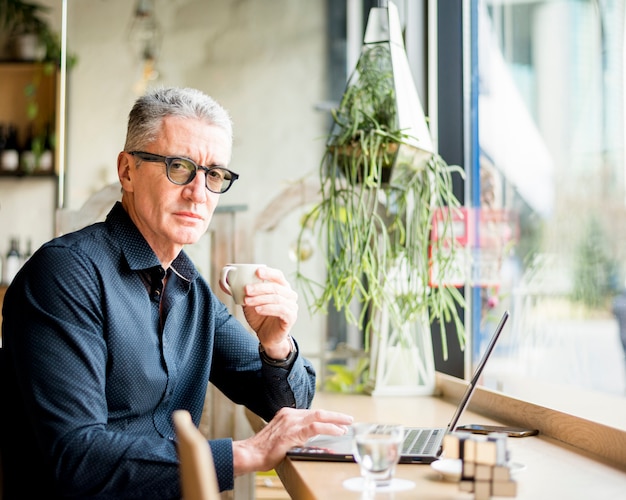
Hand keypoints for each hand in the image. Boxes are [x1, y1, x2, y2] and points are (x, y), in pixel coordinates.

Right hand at [232, 407, 353, 474]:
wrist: (251, 454)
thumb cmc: (263, 450)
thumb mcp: (281, 437)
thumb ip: (294, 434)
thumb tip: (308, 440)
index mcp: (287, 414)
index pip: (311, 413)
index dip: (326, 417)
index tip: (337, 420)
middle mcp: (290, 415)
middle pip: (318, 412)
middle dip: (335, 415)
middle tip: (348, 419)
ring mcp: (291, 422)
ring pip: (319, 416)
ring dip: (336, 420)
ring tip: (347, 425)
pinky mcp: (293, 432)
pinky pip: (316, 427)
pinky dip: (329, 428)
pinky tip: (337, 431)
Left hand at [240, 266, 297, 358]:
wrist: (267, 336)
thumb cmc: (260, 317)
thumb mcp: (249, 303)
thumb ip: (241, 292)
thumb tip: (223, 282)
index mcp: (282, 287)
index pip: (278, 275)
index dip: (268, 272)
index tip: (256, 272)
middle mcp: (290, 295)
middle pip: (276, 287)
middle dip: (259, 287)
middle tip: (246, 289)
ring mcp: (292, 306)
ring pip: (277, 298)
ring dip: (260, 299)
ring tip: (247, 301)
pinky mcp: (291, 317)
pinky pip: (281, 310)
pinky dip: (268, 308)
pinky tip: (257, 309)